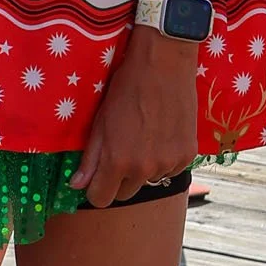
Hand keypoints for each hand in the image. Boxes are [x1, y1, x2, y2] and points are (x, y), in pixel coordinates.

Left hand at [70, 32, 198, 208]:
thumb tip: (77, 186)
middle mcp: (144, 169)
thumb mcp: (100, 122)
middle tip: (120, 153)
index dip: (95, 190)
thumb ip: (90, 159)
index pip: (101, 200)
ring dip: (143, 170)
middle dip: (118, 180)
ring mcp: (169, 163)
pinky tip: (161, 136)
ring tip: (142, 139)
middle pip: (125, 194)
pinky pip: (170, 170)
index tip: (96, 179)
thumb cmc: (126, 90)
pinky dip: (164, 160)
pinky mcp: (188, 155)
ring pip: (149, 182)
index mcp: (118, 162)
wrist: (163, 66)